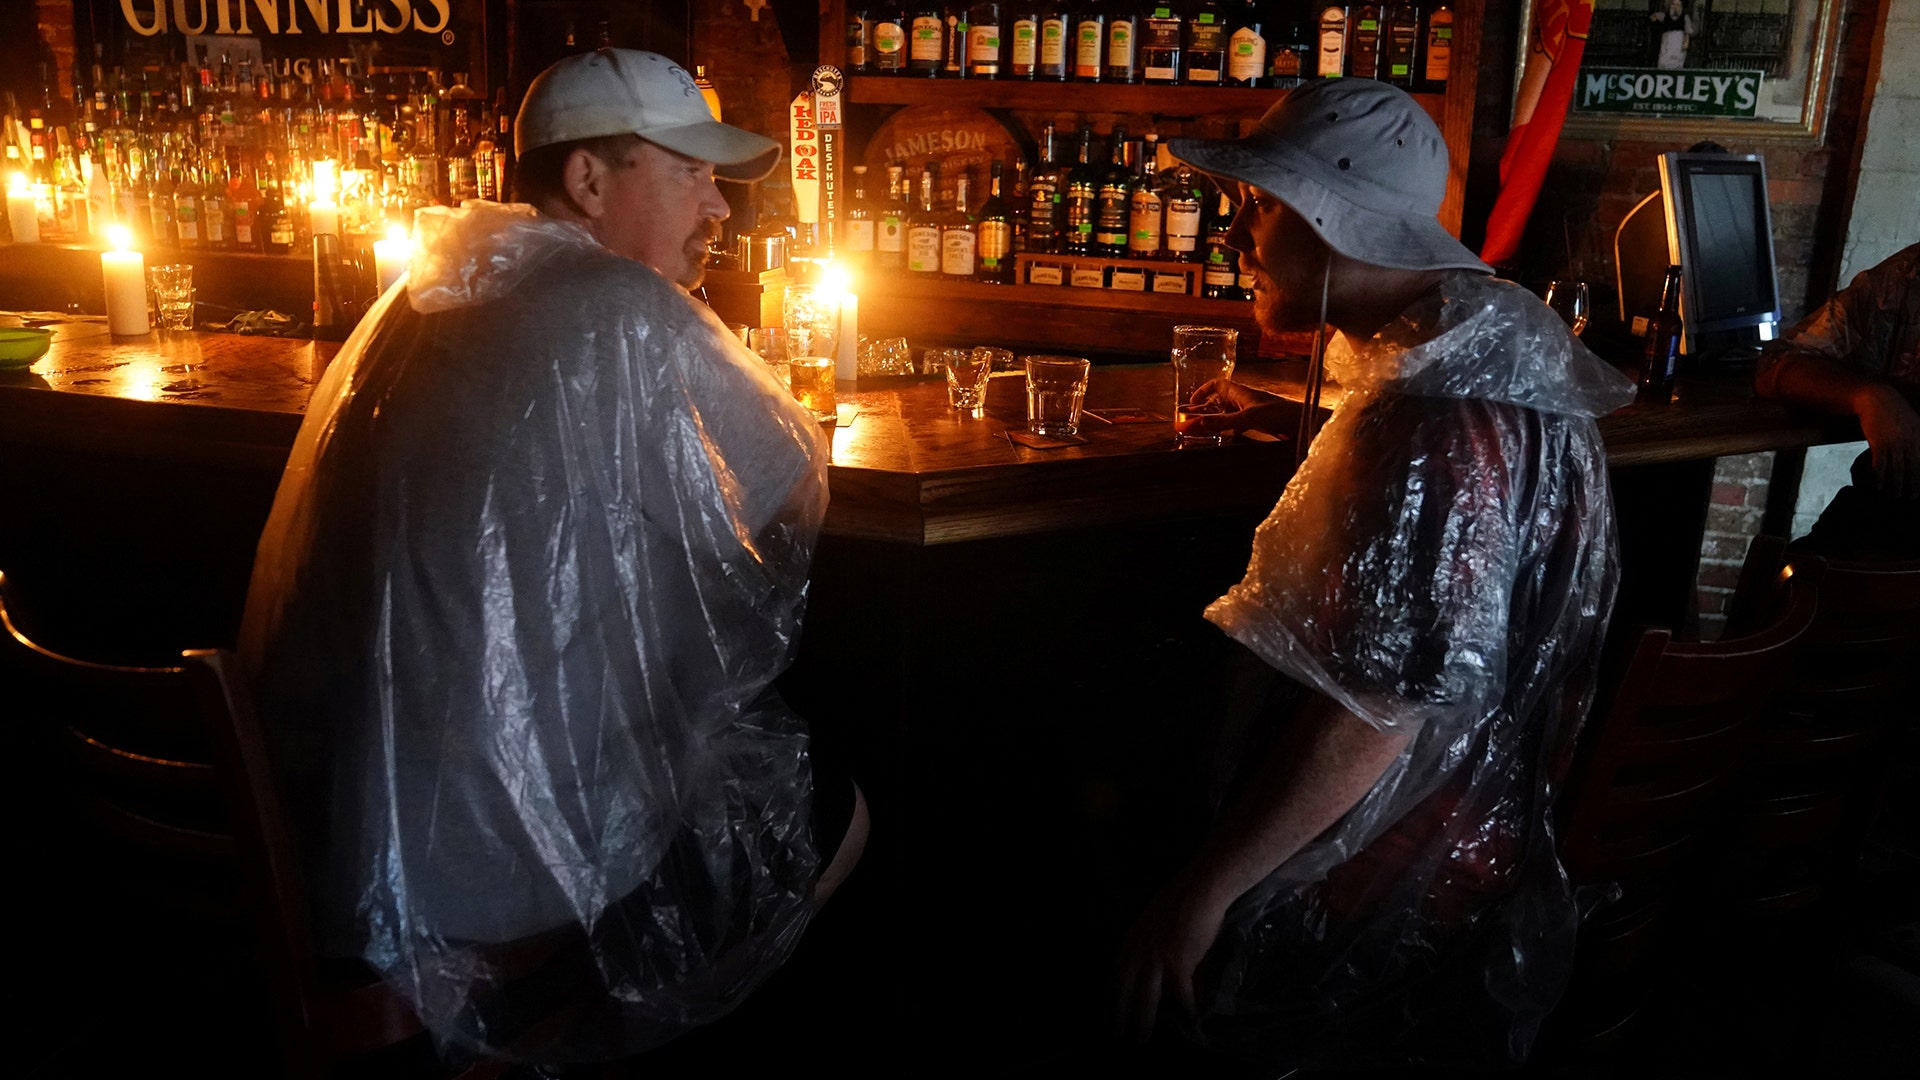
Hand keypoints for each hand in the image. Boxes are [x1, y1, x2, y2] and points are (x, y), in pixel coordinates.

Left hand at [1114, 872, 1232, 1042]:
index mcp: (1132, 939)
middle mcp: (1138, 951)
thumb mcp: (1160, 924)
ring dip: (1142, 1023)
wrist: (1202, 887)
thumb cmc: (1186, 901)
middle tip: (1119, 1036)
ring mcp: (1155, 958)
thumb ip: (1156, 946)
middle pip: (1124, 991)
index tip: (1112, 1009)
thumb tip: (1164, 970)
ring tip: (1140, 1040)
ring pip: (1145, 1000)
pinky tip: (1192, 1020)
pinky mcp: (1177, 964)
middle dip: (1120, 1016)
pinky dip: (1187, 1009)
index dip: (1113, 994)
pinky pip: (1181, 996)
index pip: (1117, 973)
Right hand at [1175, 379, 1297, 438]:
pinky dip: (1231, 431)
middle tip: (1193, 422)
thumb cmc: (1279, 413)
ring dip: (1218, 422)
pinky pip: (1239, 426)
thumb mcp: (1248, 417)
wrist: (1304, 422)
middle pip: (1220, 400)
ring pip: (1229, 414)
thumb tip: (1197, 423)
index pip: (1217, 384)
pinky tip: (1228, 440)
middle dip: (1207, 410)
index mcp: (1241, 392)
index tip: (1191, 403)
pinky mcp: (1259, 423)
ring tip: (1206, 433)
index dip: (1203, 391)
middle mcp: (1245, 399)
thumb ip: (1223, 421)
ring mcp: (1252, 411)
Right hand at [1854, 385, 1919, 497]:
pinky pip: (1880, 464)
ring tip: (1894, 495)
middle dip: (1912, 485)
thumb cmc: (1894, 412)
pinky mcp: (1878, 442)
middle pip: (1913, 468)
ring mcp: (1894, 441)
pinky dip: (1880, 477)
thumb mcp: (1914, 423)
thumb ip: (1918, 438)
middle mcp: (1909, 440)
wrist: (1876, 399)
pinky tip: (1879, 485)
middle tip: (1910, 497)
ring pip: (1897, 469)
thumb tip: (1918, 454)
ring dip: (1896, 485)